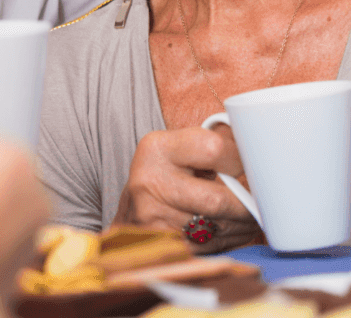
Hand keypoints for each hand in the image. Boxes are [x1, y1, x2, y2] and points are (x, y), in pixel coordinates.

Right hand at [113, 126, 260, 252]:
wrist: (133, 210)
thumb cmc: (166, 174)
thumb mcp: (178, 149)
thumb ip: (213, 146)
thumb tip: (259, 150)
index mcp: (158, 148)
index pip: (213, 149)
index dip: (241, 159)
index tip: (252, 165)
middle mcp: (151, 181)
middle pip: (218, 200)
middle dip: (247, 205)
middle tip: (261, 202)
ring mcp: (154, 216)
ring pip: (217, 228)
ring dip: (243, 225)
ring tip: (249, 216)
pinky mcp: (163, 242)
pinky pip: (210, 247)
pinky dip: (229, 240)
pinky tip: (232, 230)